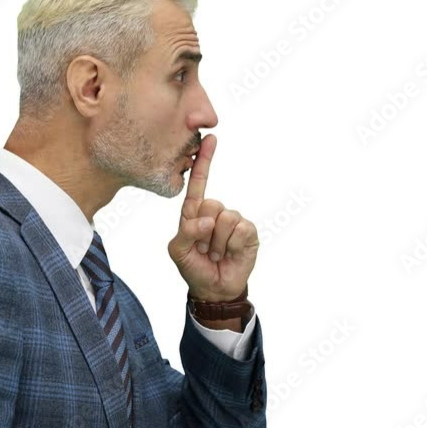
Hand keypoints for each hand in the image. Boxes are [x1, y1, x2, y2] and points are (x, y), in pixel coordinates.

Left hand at [166, 134, 258, 301]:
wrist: (214, 289)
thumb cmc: (193, 267)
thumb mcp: (178, 250)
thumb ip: (186, 232)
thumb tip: (207, 221)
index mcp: (194, 212)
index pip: (199, 183)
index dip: (204, 161)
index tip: (209, 138)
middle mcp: (215, 212)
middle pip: (211, 204)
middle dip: (204, 232)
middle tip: (204, 248)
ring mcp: (233, 221)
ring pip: (225, 218)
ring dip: (217, 243)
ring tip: (216, 253)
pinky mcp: (248, 232)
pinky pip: (240, 229)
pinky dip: (231, 246)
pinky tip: (230, 254)